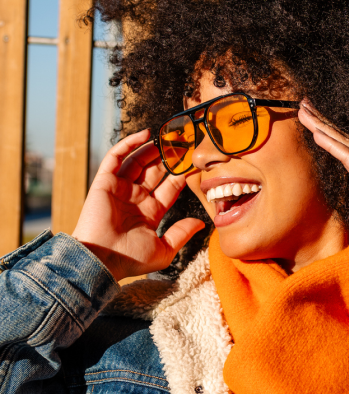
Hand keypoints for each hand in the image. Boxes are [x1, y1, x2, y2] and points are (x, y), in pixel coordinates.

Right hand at [71, 129, 205, 281]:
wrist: (102, 259)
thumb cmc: (131, 259)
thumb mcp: (164, 249)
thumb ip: (182, 233)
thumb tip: (201, 224)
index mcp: (150, 212)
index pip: (169, 188)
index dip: (181, 174)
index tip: (195, 162)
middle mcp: (136, 198)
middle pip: (155, 172)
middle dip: (169, 158)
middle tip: (184, 142)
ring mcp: (120, 189)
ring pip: (138, 162)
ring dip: (152, 149)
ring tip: (168, 136)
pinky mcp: (105, 182)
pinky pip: (117, 158)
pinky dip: (129, 144)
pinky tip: (145, 135)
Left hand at [298, 101, 348, 246]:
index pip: (347, 152)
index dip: (329, 137)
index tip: (312, 125)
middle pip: (344, 141)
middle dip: (322, 123)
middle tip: (304, 107)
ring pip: (345, 144)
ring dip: (323, 127)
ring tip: (304, 112)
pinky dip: (333, 145)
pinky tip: (318, 134)